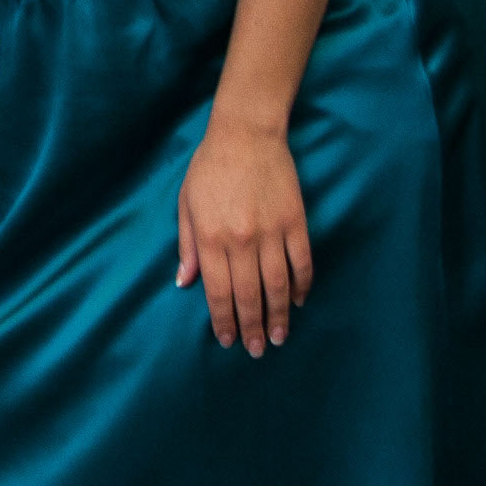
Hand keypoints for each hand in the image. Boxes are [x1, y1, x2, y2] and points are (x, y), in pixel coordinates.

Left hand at [175, 117, 310, 356]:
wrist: (245, 135)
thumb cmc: (209, 168)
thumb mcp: (186, 205)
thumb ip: (187, 246)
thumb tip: (184, 282)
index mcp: (210, 239)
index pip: (217, 291)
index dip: (223, 319)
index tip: (228, 339)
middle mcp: (241, 241)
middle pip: (248, 295)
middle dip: (251, 326)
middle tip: (255, 350)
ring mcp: (271, 232)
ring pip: (276, 285)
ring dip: (278, 315)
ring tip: (278, 337)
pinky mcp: (295, 222)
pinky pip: (301, 262)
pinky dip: (301, 284)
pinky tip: (298, 301)